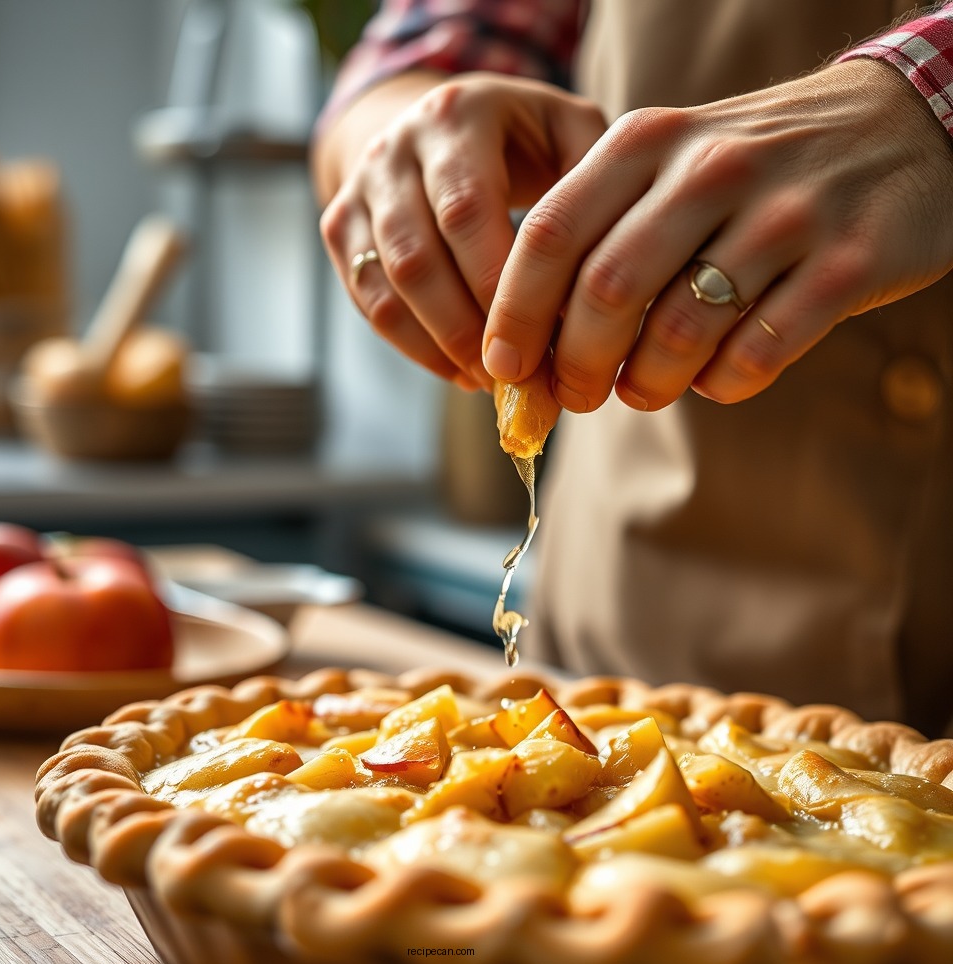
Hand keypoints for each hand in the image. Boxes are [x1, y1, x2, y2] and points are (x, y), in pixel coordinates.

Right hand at [318, 72, 606, 388]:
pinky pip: (369, 302)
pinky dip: (415, 347)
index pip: (466, 211)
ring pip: (386, 286)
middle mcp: (394, 146)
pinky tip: (460, 371)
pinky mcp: (339, 226)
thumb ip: (592, 184)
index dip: (495, 285)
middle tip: (514, 376)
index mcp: (457, 116)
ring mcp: (359, 189)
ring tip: (489, 381)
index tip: (539, 340)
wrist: (437, 120)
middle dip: (466, 328)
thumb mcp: (568, 132)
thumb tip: (601, 276)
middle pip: (416, 257)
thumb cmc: (522, 139)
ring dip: (440, 345)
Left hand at [482, 59, 952, 411]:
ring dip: (647, 383)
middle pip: (606, 291)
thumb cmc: (751, 169)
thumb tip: (533, 343)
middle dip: (576, 364)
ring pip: (679, 330)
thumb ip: (600, 235)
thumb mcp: (667, 165)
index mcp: (647, 142)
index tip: (503, 367)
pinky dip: (722, 385)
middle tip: (574, 396)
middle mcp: (710, 169)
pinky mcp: (847, 263)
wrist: (900, 126)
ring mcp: (784, 214)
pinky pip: (757, 352)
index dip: (514, 313)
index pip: (551, 234)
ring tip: (642, 391)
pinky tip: (714, 379)